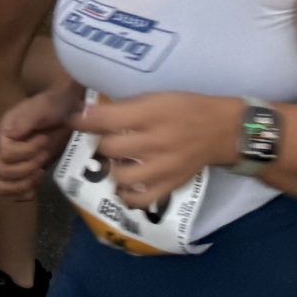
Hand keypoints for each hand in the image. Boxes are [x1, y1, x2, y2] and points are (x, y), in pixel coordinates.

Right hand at [0, 82, 83, 200]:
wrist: (69, 110)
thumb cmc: (55, 105)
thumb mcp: (43, 106)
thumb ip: (27, 119)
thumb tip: (10, 135)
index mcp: (5, 133)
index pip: (4, 155)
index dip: (25, 152)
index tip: (43, 139)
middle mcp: (6, 148)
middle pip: (2, 172)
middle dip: (26, 168)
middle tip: (44, 155)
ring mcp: (16, 163)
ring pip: (4, 186)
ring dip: (24, 183)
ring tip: (41, 171)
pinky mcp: (27, 172)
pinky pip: (17, 194)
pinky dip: (27, 192)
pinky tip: (41, 179)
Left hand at [71, 91, 240, 207]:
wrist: (223, 130)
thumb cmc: (188, 108)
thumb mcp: (160, 97)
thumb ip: (129, 107)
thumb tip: (93, 113)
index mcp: (153, 113)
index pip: (108, 118)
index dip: (83, 119)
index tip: (73, 119)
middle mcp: (156, 140)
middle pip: (109, 148)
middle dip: (101, 142)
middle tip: (104, 139)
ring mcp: (163, 167)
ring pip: (120, 175)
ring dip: (112, 168)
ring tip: (117, 161)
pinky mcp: (170, 185)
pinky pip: (139, 199)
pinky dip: (126, 195)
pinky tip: (125, 186)